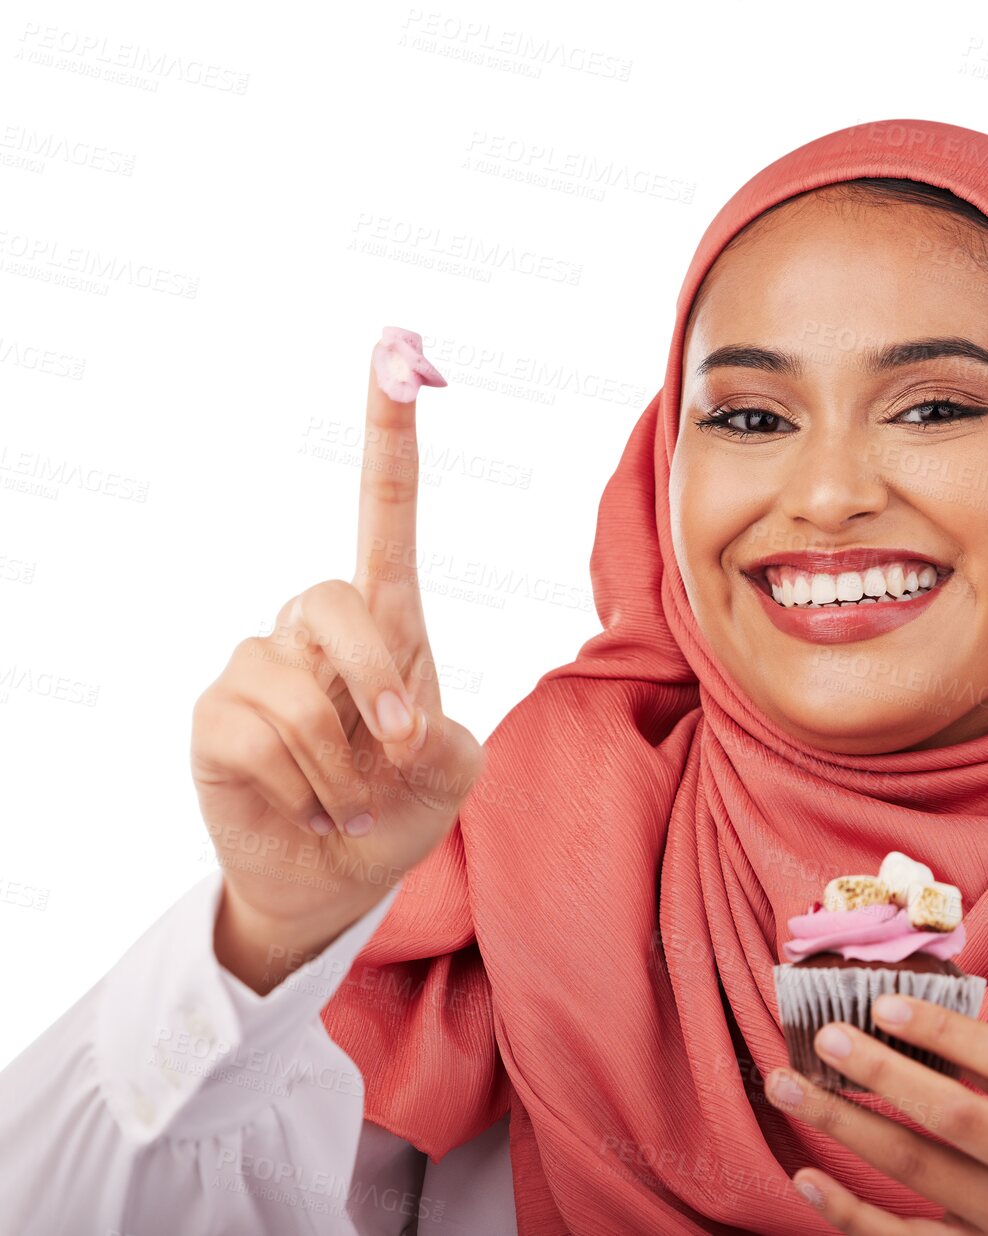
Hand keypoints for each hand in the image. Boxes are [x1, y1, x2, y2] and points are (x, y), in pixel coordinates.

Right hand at [191, 330, 485, 992]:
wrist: (339, 875)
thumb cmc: (400, 805)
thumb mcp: (452, 774)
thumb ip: (444, 742)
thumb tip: (394, 728)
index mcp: (386, 620)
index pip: (384, 513)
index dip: (388, 438)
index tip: (393, 353)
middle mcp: (314, 628)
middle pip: (334, 602)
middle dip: (378, 685)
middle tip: (404, 751)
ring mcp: (257, 666)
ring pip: (299, 692)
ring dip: (343, 766)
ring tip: (348, 797)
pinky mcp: (215, 716)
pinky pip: (257, 737)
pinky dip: (301, 788)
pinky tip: (304, 804)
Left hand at [765, 994, 987, 1234]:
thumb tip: (915, 1020)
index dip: (942, 1029)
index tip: (882, 1004)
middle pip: (956, 1115)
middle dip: (883, 1072)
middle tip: (826, 1037)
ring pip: (918, 1172)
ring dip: (844, 1126)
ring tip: (789, 1087)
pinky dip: (850, 1212)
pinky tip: (807, 1178)